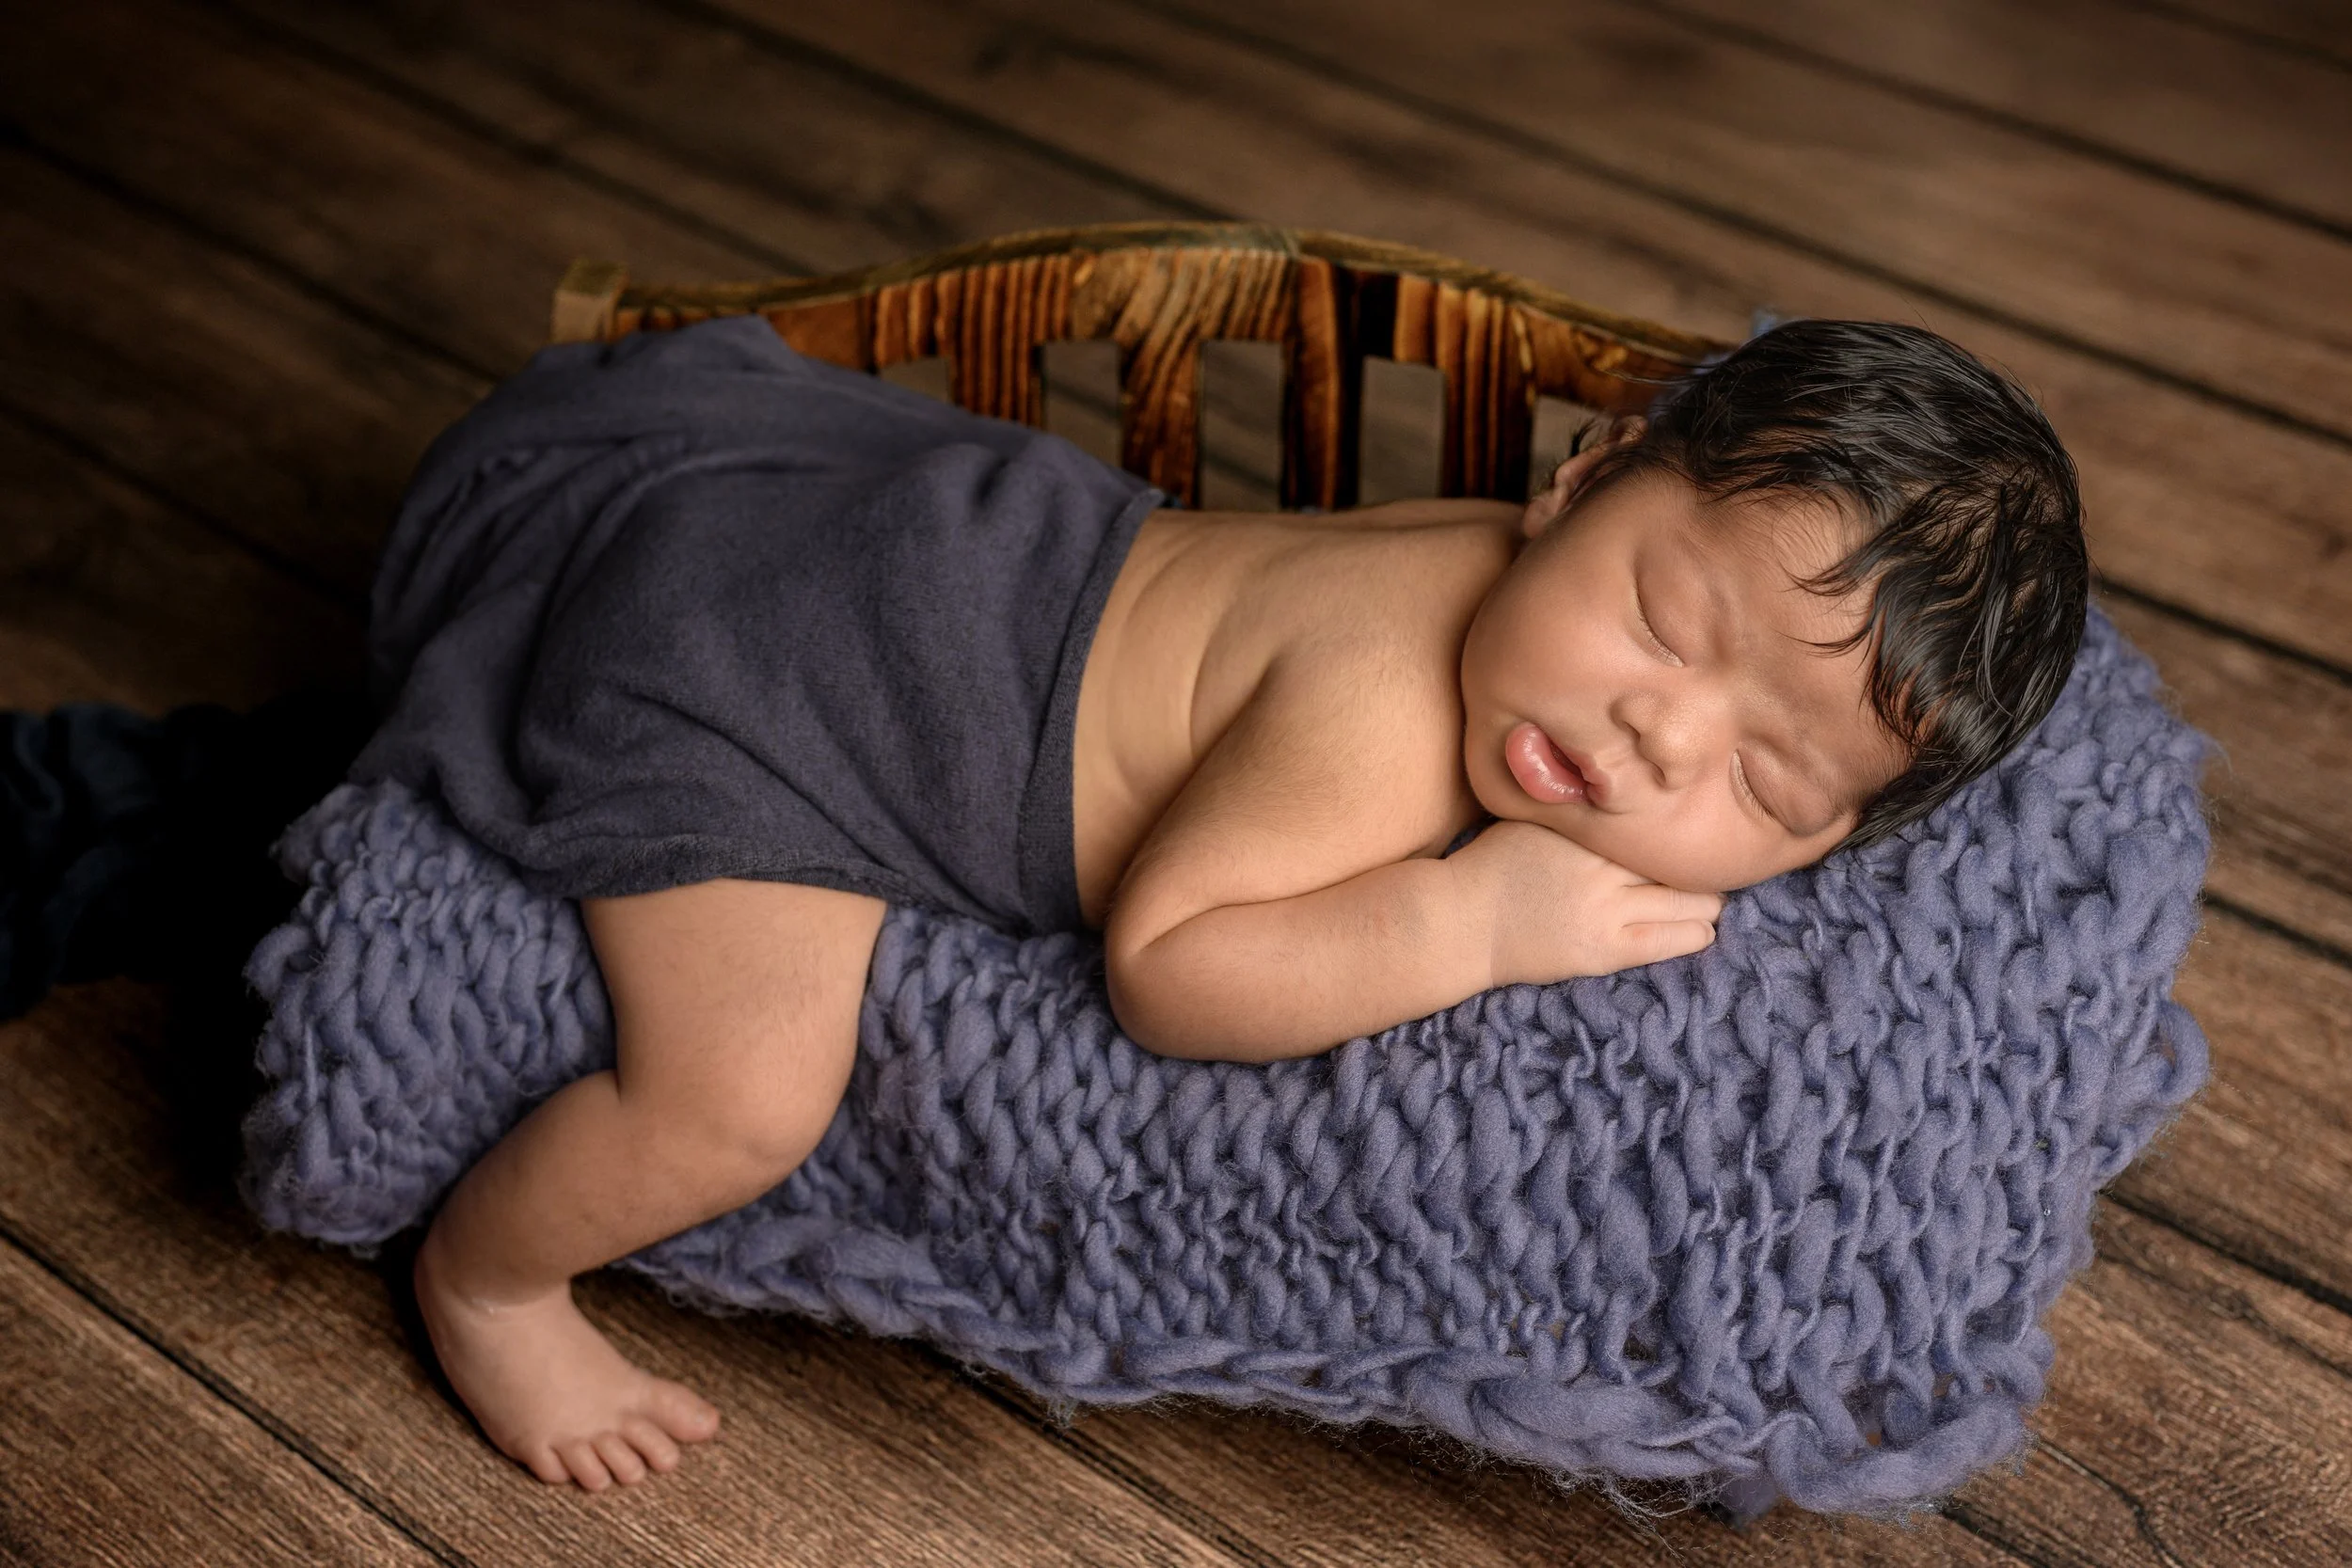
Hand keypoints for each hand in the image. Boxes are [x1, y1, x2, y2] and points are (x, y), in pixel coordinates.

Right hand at [1451, 819, 1721, 986]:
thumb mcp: (1534, 817)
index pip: (1658, 822)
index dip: (1683, 824)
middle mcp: (1601, 866)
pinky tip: (1701, 928)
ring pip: (1689, 902)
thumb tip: (1626, 788)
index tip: (1698, 823)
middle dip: (1700, 863)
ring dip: (1705, 900)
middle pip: (1682, 860)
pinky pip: (1670, 941)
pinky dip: (1695, 933)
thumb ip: (1579, 805)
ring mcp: (1605, 911)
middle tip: (1707, 864)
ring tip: (1704, 897)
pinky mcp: (1604, 950)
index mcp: (1585, 829)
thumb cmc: (1495, 863)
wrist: (1462, 922)